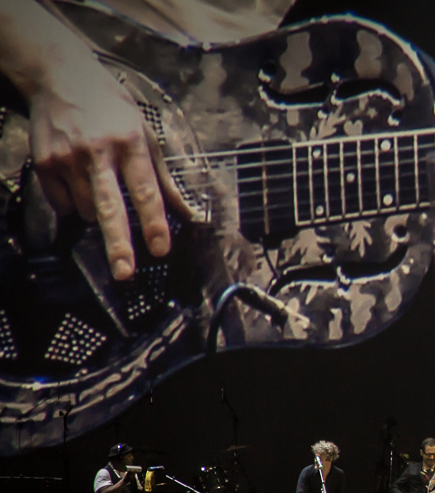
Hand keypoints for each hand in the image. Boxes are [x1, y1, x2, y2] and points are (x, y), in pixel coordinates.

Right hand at [27, 61, 184, 280]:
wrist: (59, 76)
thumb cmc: (110, 107)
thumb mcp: (146, 133)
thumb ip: (165, 177)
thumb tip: (189, 212)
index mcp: (130, 143)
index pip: (146, 191)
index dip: (154, 223)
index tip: (160, 248)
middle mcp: (98, 152)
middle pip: (110, 208)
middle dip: (118, 245)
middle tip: (125, 273)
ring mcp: (68, 158)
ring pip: (87, 210)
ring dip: (99, 212)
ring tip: (100, 182)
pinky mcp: (44, 164)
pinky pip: (63, 204)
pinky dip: (74, 203)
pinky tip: (79, 179)